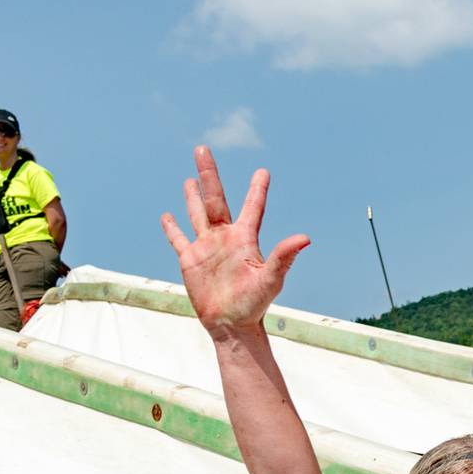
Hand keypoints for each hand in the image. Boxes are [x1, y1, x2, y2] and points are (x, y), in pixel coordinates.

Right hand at [161, 146, 310, 331]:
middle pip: (215, 199)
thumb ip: (284, 256)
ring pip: (197, 213)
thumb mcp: (270, 278)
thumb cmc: (254, 304)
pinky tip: (167, 216)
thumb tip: (305, 237)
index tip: (263, 171)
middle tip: (202, 148)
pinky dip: (171, 228)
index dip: (257, 189)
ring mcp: (207, 247)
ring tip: (191, 178)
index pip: (252, 207)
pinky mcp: (189, 260)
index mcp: (245, 238)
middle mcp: (225, 237)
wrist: (231, 324)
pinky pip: (178, 239)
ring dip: (192, 196)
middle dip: (208, 174)